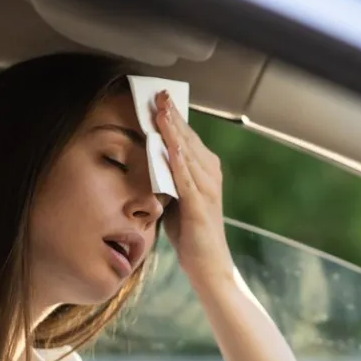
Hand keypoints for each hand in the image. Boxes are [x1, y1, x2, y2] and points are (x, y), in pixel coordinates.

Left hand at [153, 91, 227, 274]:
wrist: (209, 267)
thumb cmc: (191, 234)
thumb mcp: (176, 199)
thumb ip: (167, 178)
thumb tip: (149, 158)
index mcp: (205, 171)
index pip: (187, 138)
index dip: (174, 117)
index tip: (160, 97)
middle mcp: (210, 175)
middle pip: (188, 138)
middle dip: (173, 115)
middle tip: (159, 93)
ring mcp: (207, 189)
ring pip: (188, 152)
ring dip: (174, 130)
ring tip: (161, 110)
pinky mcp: (200, 205)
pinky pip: (186, 177)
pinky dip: (177, 159)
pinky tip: (168, 144)